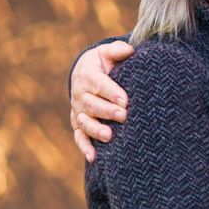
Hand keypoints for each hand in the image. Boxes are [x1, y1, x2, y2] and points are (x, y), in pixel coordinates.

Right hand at [70, 40, 133, 161]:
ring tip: (109, 136)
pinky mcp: (78, 124)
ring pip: (84, 122)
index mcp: (87, 75)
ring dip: (95, 129)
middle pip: (91, 104)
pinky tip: (93, 157)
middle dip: (107, 111)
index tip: (125, 100)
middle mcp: (80, 94)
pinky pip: (79, 137)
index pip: (98, 83)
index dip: (111, 92)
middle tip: (123, 116)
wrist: (85, 73)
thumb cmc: (103, 63)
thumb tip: (130, 50)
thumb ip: (118, 51)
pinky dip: (84, 147)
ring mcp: (78, 111)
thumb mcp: (107, 53)